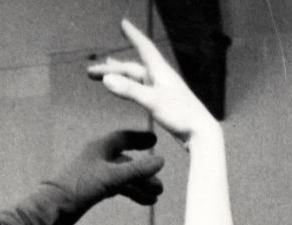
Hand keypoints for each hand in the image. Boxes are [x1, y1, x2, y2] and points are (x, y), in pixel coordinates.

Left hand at [43, 130, 164, 224]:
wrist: (52, 209)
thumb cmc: (79, 188)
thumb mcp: (112, 178)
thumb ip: (137, 170)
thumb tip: (161, 161)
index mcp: (100, 148)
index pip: (124, 137)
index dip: (140, 139)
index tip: (155, 141)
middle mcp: (97, 159)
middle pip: (126, 162)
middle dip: (144, 174)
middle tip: (161, 188)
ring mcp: (94, 175)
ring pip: (122, 178)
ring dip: (138, 187)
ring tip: (154, 199)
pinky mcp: (91, 191)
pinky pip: (115, 188)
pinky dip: (128, 193)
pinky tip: (140, 200)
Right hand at [89, 19, 216, 144]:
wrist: (199, 132)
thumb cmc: (180, 115)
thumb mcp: (152, 101)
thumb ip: (129, 91)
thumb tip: (106, 80)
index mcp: (159, 71)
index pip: (144, 47)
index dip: (133, 35)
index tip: (123, 24)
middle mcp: (160, 77)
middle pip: (132, 67)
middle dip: (112, 68)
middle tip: (91, 71)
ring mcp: (161, 89)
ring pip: (136, 78)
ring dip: (120, 75)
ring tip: (108, 70)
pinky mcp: (162, 101)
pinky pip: (141, 88)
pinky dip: (129, 85)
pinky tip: (128, 88)